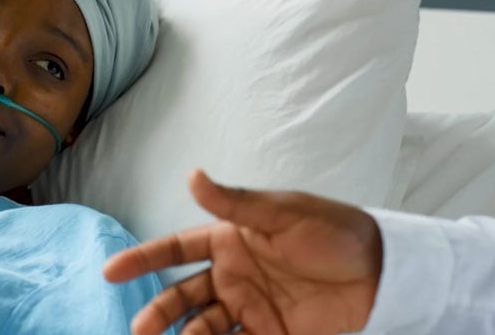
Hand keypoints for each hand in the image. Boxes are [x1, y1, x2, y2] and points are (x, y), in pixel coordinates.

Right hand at [103, 170, 383, 334]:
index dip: (143, 259)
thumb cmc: (335, 232)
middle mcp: (234, 275)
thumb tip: (192, 176)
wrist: (383, 272)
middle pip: (183, 296)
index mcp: (231, 240)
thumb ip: (237, 203)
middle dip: (158, 312)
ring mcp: (251, 308)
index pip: (177, 249)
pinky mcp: (272, 334)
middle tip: (141, 330)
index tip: (110, 272)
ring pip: (203, 327)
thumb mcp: (285, 213)